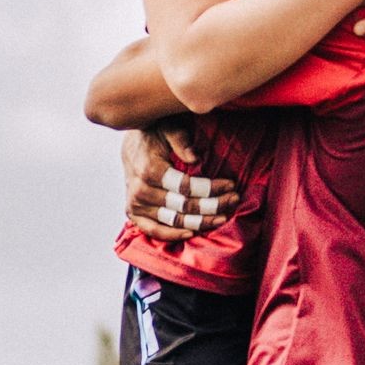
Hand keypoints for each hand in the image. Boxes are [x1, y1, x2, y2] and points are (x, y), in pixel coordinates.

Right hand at [122, 124, 238, 242]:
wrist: (131, 146)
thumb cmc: (155, 135)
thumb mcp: (168, 128)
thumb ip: (181, 140)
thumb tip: (194, 158)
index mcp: (149, 170)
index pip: (186, 187)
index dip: (211, 188)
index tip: (230, 185)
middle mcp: (141, 191)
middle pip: (183, 206)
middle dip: (212, 205)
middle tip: (234, 200)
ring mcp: (136, 205)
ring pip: (174, 221)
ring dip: (201, 222)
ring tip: (222, 217)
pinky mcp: (134, 214)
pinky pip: (154, 231)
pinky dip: (172, 235)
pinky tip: (193, 233)